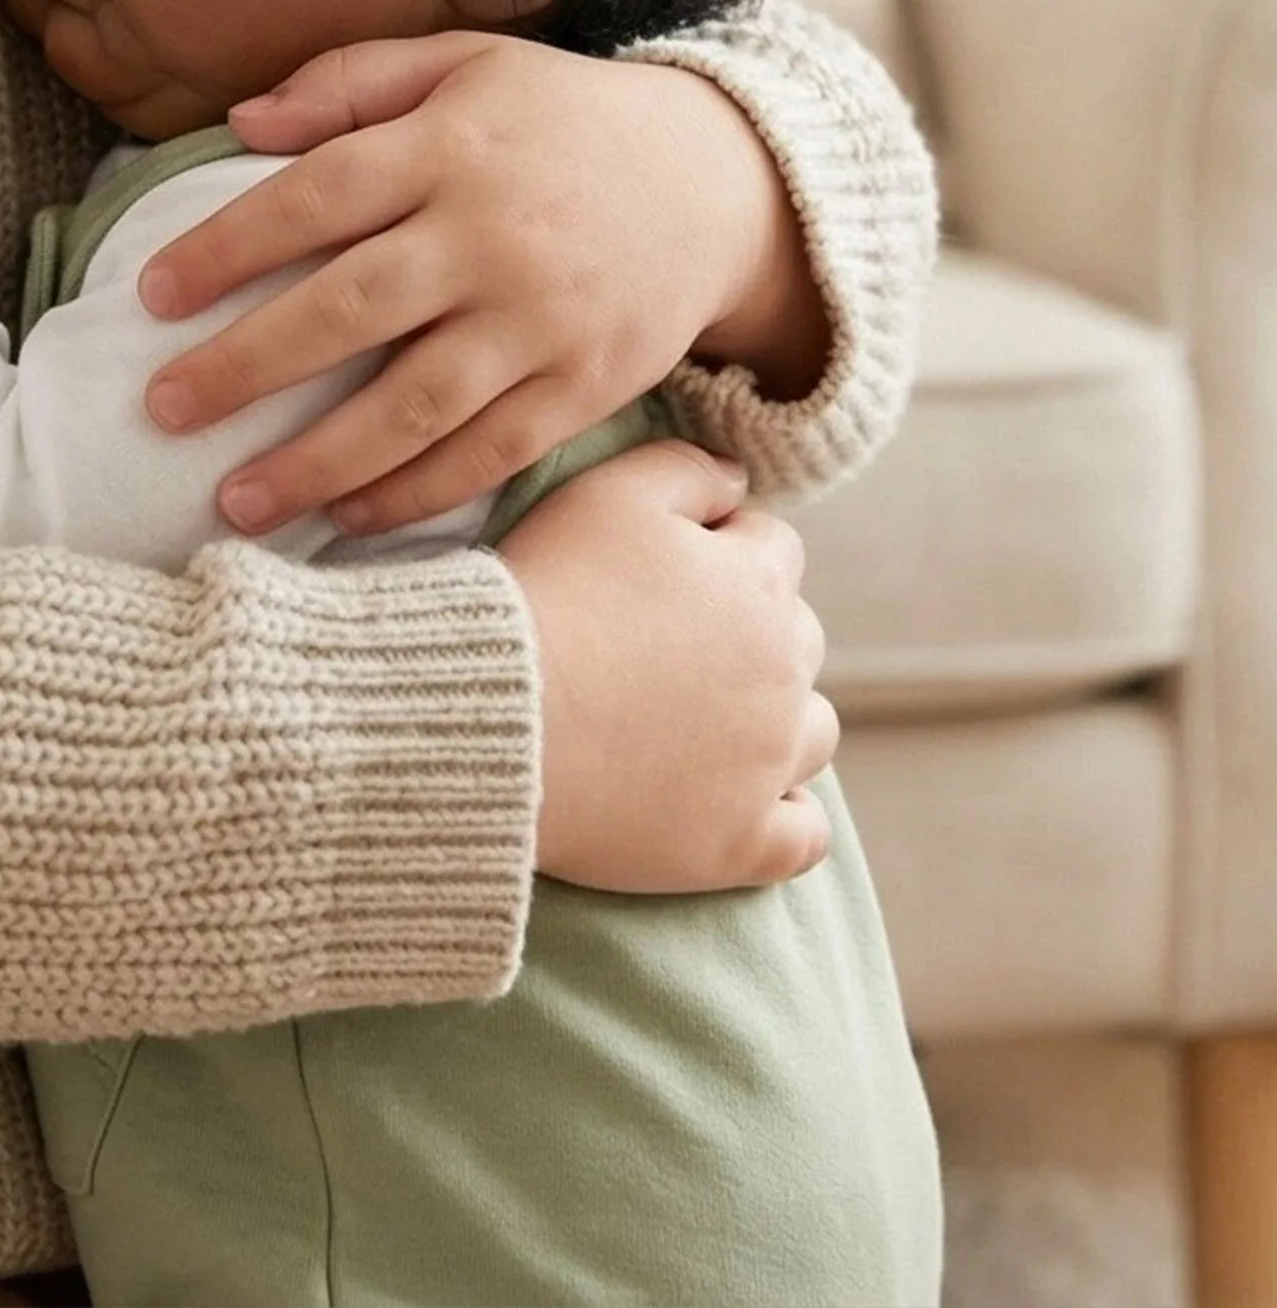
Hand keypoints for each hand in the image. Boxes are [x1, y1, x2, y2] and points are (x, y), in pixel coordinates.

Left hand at [137, 33, 829, 534]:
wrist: (721, 183)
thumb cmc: (562, 120)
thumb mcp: (466, 64)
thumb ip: (350, 81)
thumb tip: (239, 120)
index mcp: (452, 145)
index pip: (318, 194)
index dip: (227, 246)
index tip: (150, 294)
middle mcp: (493, 235)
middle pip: (352, 307)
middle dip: (247, 366)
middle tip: (162, 409)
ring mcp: (543, 321)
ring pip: (415, 404)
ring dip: (317, 461)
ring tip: (233, 503)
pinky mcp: (584, 388)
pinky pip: (489, 454)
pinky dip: (415, 494)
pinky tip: (344, 519)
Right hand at [499, 440, 836, 891]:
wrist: (499, 714)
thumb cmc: (547, 595)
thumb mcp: (607, 493)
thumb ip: (686, 469)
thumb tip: (740, 482)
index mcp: (759, 583)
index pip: (773, 547)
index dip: (718, 550)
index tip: (655, 574)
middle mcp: (784, 672)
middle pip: (797, 638)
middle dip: (747, 633)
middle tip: (660, 646)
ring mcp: (769, 764)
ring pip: (812, 732)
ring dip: (774, 720)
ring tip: (694, 722)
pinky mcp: (741, 842)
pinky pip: (803, 835)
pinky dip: (782, 815)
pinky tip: (735, 801)